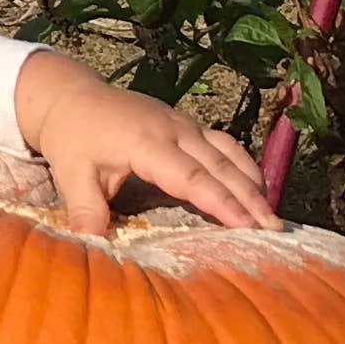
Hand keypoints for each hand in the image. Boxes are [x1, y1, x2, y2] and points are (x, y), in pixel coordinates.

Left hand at [13, 50, 275, 236]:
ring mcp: (184, 124)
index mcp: (148, 143)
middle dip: (250, 198)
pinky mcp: (187, 124)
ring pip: (229, 152)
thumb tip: (92, 248)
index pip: (192, 177)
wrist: (69, 95)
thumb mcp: (71, 176)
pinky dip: (244, 166)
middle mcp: (174, 130)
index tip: (247, 227)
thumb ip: (85, 211)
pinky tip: (256, 187)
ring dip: (253, 182)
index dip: (221, 202)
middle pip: (221, 166)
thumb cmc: (72, 137)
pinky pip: (224, 144)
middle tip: (275, 230)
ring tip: (272, 215)